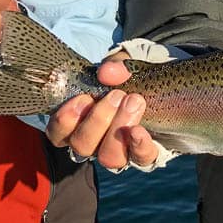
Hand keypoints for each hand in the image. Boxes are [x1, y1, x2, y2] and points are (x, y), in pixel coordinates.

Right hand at [45, 53, 160, 170]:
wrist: (164, 87)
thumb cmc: (131, 77)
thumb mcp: (122, 64)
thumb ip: (115, 65)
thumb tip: (106, 72)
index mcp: (78, 122)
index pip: (58, 133)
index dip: (65, 121)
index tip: (83, 98)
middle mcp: (94, 143)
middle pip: (82, 146)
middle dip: (97, 120)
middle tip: (116, 95)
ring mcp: (119, 151)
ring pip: (108, 158)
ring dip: (117, 129)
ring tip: (133, 102)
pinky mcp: (144, 154)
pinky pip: (140, 159)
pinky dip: (138, 146)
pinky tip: (139, 131)